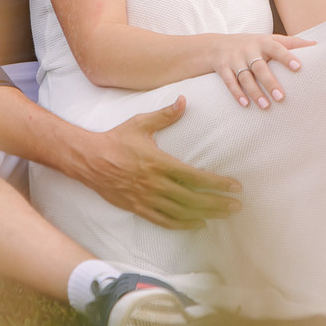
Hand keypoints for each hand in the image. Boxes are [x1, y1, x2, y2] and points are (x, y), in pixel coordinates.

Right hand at [74, 97, 242, 229]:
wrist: (89, 159)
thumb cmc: (116, 139)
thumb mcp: (141, 123)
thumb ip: (165, 115)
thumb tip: (183, 100)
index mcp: (159, 163)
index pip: (195, 177)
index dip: (217, 183)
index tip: (235, 186)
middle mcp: (155, 183)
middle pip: (193, 198)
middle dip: (217, 203)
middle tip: (237, 206)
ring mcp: (146, 198)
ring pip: (181, 212)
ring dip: (205, 214)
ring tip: (223, 216)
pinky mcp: (137, 208)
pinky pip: (164, 220)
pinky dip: (182, 225)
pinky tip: (197, 224)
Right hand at [208, 33, 314, 108]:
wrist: (215, 45)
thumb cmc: (251, 44)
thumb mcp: (268, 39)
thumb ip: (291, 43)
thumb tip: (316, 45)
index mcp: (263, 42)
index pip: (277, 48)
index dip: (287, 56)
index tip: (298, 67)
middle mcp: (248, 49)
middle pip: (260, 67)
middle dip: (270, 82)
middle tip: (281, 98)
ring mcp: (234, 59)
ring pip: (245, 77)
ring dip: (255, 92)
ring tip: (266, 106)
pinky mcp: (222, 68)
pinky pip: (229, 82)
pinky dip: (237, 93)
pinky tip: (246, 104)